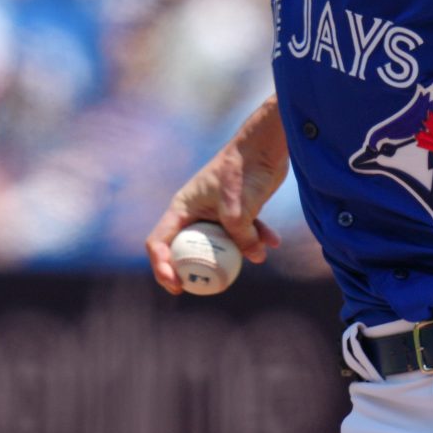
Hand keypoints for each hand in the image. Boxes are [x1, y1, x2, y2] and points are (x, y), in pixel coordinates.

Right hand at [145, 96, 288, 293]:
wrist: (263, 145)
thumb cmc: (243, 171)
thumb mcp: (239, 209)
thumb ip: (242, 237)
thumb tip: (255, 257)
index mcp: (182, 208)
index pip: (159, 242)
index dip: (162, 267)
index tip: (177, 285)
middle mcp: (194, 211)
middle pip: (187, 248)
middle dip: (198, 269)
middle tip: (210, 287)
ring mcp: (215, 212)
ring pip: (219, 244)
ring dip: (236, 253)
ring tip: (257, 254)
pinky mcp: (236, 210)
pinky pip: (240, 233)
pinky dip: (255, 238)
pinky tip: (273, 242)